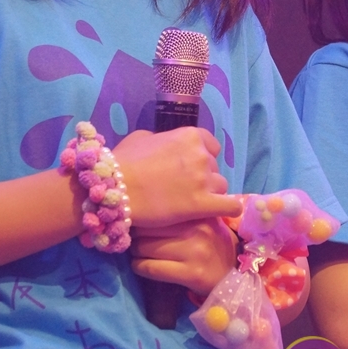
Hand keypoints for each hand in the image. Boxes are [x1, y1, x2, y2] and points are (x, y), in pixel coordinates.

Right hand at [114, 128, 241, 228]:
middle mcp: (201, 154)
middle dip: (203, 176)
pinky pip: (230, 206)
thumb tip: (167, 144)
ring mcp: (203, 179)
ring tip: (194, 202)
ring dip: (211, 193)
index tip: (191, 167)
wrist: (117, 188)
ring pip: (221, 186)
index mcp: (189, 135)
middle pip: (214, 167)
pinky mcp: (203, 204)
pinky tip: (221, 212)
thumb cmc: (124, 161)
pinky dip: (228, 209)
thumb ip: (162, 138)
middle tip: (185, 187)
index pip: (212, 146)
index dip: (203, 156)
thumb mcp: (142, 137)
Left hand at [131, 217, 237, 293]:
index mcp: (199, 213)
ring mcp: (194, 252)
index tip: (139, 221)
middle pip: (149, 227)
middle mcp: (197, 229)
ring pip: (146, 247)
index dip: (144, 217)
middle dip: (137, 234)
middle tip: (135, 238)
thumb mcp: (202, 220)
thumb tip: (147, 203)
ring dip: (136, 251)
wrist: (233, 274)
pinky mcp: (191, 274)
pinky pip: (152, 268)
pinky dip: (139, 267)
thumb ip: (183, 211)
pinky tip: (139, 266)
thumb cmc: (211, 243)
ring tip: (137, 252)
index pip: (158, 209)